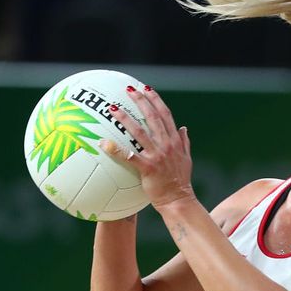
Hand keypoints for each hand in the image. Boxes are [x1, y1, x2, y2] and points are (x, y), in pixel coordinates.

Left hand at [99, 85, 194, 208]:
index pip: (165, 115)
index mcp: (174, 141)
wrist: (179, 200)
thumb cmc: (180, 181)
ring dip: (125, 118)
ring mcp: (157, 155)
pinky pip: (129, 156)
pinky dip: (116, 149)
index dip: (156, 100)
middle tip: (130, 90)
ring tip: (113, 108)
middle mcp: (167, 144)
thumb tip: (184, 128)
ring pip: (139, 132)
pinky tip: (103, 143)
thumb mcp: (186, 158)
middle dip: (141, 101)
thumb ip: (184, 142)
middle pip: (152, 117)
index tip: (147, 90)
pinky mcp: (148, 168)